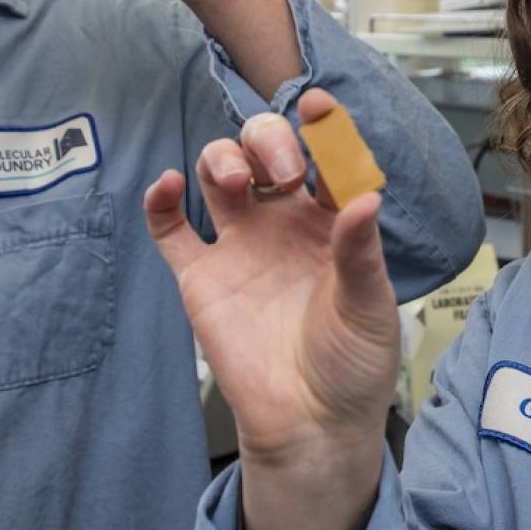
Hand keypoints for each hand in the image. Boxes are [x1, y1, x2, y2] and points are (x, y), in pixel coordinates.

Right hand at [145, 89, 397, 529]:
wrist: (310, 423)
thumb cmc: (352, 365)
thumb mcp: (370, 307)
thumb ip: (361, 252)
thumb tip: (367, 196)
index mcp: (332, 221)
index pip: (324, 157)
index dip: (320, 126)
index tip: (316, 106)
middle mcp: (284, 222)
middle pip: (264, 152)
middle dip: (268, 143)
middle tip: (282, 172)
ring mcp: (240, 245)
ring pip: (217, 174)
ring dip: (221, 159)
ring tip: (232, 180)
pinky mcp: (202, 276)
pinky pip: (171, 228)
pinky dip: (161, 201)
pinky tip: (166, 186)